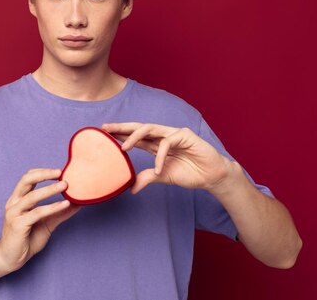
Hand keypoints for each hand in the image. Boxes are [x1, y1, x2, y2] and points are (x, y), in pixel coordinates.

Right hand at [0, 168, 80, 272]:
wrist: (10, 259)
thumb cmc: (26, 239)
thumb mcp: (46, 223)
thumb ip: (59, 212)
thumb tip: (78, 203)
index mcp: (18, 199)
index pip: (27, 178)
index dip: (42, 172)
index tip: (59, 171)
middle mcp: (14, 203)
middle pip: (26, 181)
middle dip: (44, 174)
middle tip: (60, 172)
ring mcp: (14, 214)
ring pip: (32, 196)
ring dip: (50, 189)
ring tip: (65, 185)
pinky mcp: (17, 225)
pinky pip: (36, 213)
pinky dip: (52, 207)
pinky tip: (64, 204)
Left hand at [101, 122, 233, 193]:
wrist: (212, 176)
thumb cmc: (190, 173)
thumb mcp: (163, 177)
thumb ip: (147, 178)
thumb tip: (130, 188)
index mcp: (156, 144)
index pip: (135, 137)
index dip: (120, 135)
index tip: (103, 134)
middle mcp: (163, 136)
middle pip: (138, 128)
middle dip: (121, 127)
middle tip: (105, 128)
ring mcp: (173, 133)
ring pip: (149, 129)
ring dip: (134, 137)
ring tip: (123, 149)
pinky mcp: (185, 135)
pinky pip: (167, 142)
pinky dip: (160, 157)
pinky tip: (158, 169)